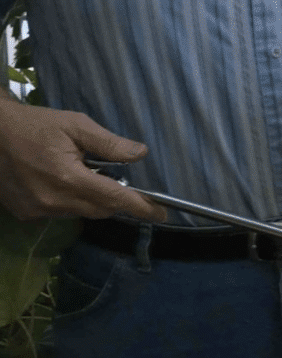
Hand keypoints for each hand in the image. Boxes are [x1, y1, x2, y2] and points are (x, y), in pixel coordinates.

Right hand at [0, 96, 165, 221]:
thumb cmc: (34, 124)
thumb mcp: (74, 125)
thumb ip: (108, 143)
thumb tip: (140, 153)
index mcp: (68, 177)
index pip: (115, 198)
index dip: (141, 207)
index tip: (161, 213)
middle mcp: (54, 200)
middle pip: (102, 209)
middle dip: (114, 197)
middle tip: (110, 177)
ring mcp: (38, 210)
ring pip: (82, 213)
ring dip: (90, 199)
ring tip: (77, 173)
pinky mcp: (26, 214)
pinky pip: (61, 214)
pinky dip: (69, 202)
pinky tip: (57, 182)